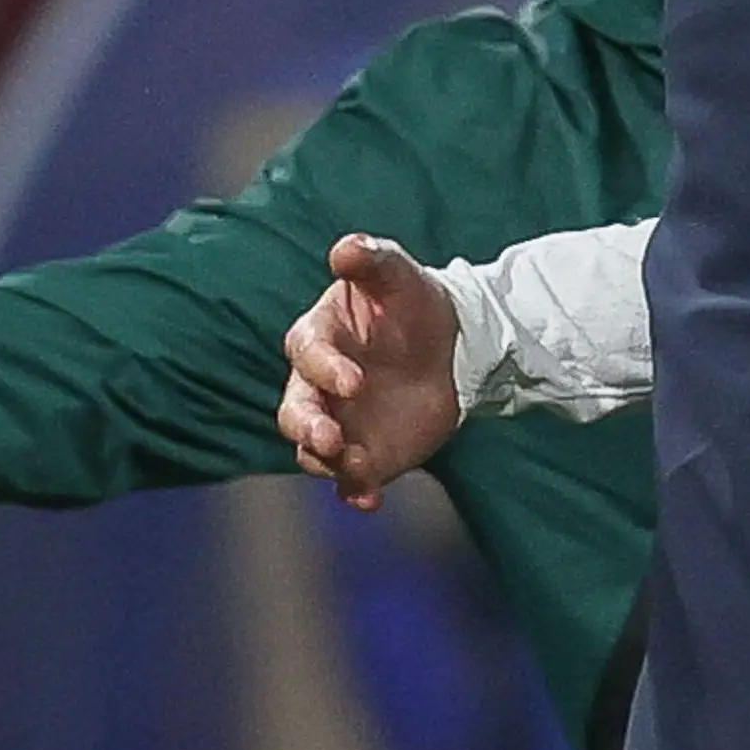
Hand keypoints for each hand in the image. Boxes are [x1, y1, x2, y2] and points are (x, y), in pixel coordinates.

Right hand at [279, 234, 467, 511]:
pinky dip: (354, 491)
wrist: (455, 346)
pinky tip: (369, 501)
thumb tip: (346, 248)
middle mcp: (318, 385)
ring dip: (328, 461)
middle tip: (331, 439)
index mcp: (319, 338)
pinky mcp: (363, 452)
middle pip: (295, 411)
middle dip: (308, 427)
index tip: (353, 380)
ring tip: (357, 465)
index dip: (324, 368)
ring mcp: (338, 423)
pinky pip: (348, 479)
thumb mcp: (400, 276)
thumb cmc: (415, 304)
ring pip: (313, 450)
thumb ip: (374, 261)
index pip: (306, 353)